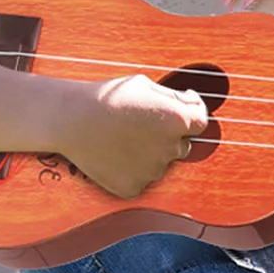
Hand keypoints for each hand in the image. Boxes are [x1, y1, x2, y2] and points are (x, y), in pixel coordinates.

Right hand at [58, 74, 209, 198]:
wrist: (72, 120)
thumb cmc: (108, 98)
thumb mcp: (146, 85)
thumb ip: (175, 98)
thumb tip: (193, 104)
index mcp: (177, 120)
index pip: (201, 122)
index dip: (192, 113)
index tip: (179, 107)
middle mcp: (169, 148)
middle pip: (182, 145)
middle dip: (169, 135)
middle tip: (142, 124)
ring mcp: (152, 171)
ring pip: (161, 163)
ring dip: (151, 153)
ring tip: (124, 137)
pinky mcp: (133, 187)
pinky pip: (142, 179)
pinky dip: (134, 169)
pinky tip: (117, 153)